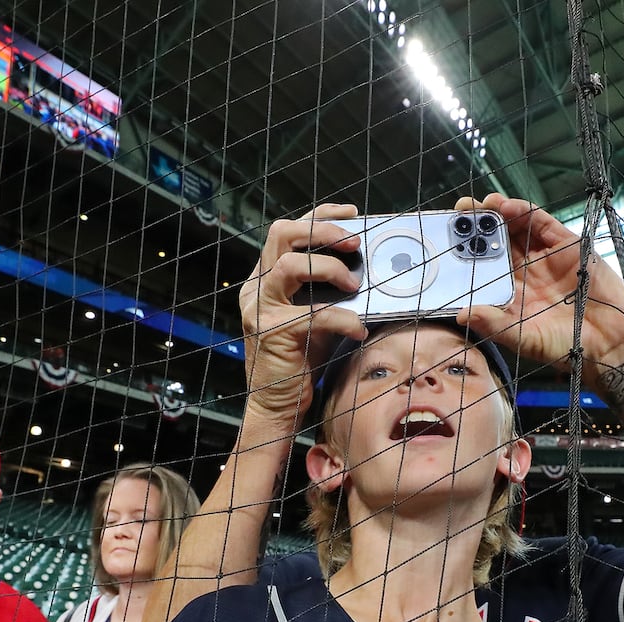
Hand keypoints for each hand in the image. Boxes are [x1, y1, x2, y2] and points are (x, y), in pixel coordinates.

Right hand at [238, 204, 367, 428]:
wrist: (276, 404)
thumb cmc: (301, 360)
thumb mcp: (315, 315)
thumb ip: (328, 291)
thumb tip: (367, 269)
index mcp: (265, 278)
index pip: (288, 230)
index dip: (321, 216)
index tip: (351, 215)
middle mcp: (256, 287)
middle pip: (281, 234)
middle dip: (324, 232)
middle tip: (355, 245)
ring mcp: (259, 308)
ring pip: (289, 265)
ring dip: (329, 269)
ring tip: (354, 285)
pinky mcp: (270, 332)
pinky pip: (312, 314)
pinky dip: (342, 319)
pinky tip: (358, 330)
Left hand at [451, 195, 623, 395]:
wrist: (608, 343)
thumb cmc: (565, 346)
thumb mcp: (523, 339)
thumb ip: (494, 325)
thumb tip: (461, 315)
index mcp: (510, 292)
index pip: (482, 266)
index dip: (465, 252)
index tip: (444, 241)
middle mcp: (525, 271)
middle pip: (496, 241)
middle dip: (476, 225)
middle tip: (457, 212)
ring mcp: (545, 256)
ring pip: (516, 227)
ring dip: (496, 213)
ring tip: (478, 205)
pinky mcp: (567, 244)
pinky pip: (541, 222)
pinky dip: (523, 212)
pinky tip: (505, 207)